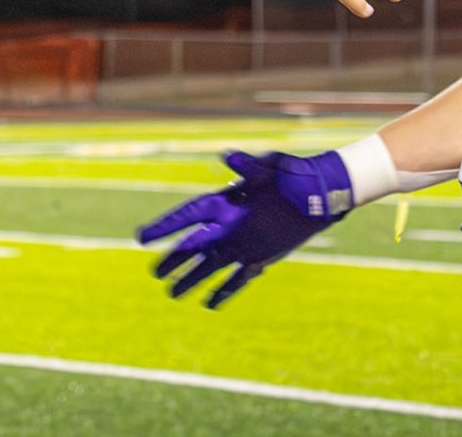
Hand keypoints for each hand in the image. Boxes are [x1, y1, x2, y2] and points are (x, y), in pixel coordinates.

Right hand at [136, 150, 352, 308]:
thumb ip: (248, 166)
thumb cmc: (292, 174)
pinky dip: (225, 291)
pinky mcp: (260, 256)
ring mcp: (242, 243)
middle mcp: (228, 225)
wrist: (319, 193)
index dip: (165, 226)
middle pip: (194, 245)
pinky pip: (238, 278)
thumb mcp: (270, 167)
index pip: (188, 215)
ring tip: (173, 294)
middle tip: (154, 273)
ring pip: (211, 265)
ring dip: (193, 279)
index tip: (142, 237)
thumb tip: (228, 156)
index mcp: (224, 201)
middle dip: (174, 259)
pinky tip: (210, 304)